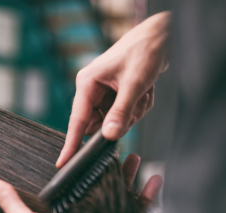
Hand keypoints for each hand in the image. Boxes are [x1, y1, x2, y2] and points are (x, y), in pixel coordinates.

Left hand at [0, 154, 162, 212]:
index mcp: (67, 208)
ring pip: (122, 191)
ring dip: (130, 174)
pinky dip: (148, 193)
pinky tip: (155, 178)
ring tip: (135, 157)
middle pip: (103, 183)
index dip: (85, 165)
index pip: (78, 181)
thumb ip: (9, 201)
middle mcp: (88, 212)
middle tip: (116, 147)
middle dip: (111, 166)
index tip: (90, 148)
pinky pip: (139, 208)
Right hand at [56, 12, 170, 167]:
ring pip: (114, 121)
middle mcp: (91, 90)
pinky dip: (138, 107)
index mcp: (87, 83)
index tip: (63, 162)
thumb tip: (110, 136)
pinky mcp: (114, 95)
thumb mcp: (134, 83)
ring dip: (133, 112)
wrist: (161, 36)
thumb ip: (121, 111)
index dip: (71, 143)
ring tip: (143, 93)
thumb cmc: (144, 50)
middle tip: (136, 106)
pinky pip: (124, 114)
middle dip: (121, 120)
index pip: (77, 120)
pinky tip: (145, 91)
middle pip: (99, 124)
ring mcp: (103, 93)